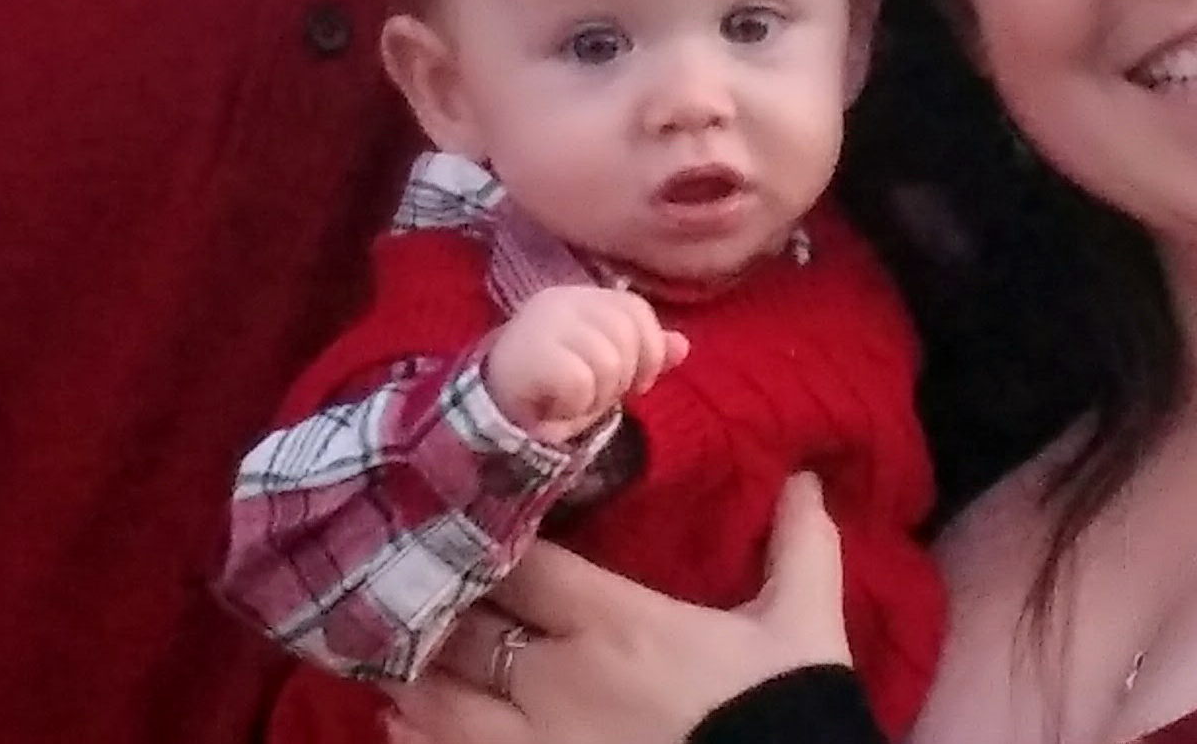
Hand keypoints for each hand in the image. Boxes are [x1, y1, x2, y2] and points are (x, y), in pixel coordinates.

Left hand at [387, 476, 856, 743]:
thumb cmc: (784, 714)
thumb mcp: (803, 630)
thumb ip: (799, 548)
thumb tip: (806, 478)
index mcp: (615, 622)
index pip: (519, 564)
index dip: (483, 539)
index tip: (464, 516)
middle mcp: (557, 677)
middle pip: (463, 625)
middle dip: (436, 600)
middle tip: (409, 575)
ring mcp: (535, 742)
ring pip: (439, 696)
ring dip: (412, 669)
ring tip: (389, 648)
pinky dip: (419, 735)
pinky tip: (403, 721)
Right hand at [486, 286, 687, 442]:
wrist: (496, 408)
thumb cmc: (556, 385)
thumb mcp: (607, 368)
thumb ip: (643, 353)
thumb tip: (683, 347)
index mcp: (585, 297)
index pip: (637, 310)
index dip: (648, 350)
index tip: (637, 382)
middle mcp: (564, 299)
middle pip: (627, 335)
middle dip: (623, 378)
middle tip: (596, 393)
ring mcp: (545, 322)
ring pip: (609, 361)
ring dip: (599, 396)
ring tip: (575, 400)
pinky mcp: (532, 351)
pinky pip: (582, 382)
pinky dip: (577, 404)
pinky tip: (559, 405)